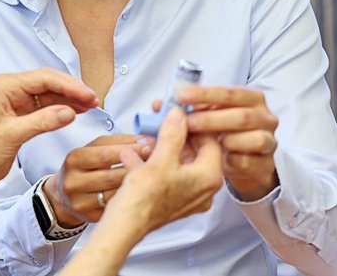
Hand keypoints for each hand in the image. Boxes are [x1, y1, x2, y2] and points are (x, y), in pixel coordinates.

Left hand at [0, 68, 98, 192]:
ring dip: (70, 97)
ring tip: (91, 104)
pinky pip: (47, 104)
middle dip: (72, 89)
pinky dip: (63, 106)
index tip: (86, 94)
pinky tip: (78, 110)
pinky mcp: (23, 111)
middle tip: (93, 99)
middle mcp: (10, 88)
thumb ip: (42, 121)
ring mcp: (17, 99)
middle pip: (49, 81)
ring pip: (50, 92)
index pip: (42, 78)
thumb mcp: (13, 136)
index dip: (68, 85)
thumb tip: (69, 111)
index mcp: (4, 87)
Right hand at [44, 135, 152, 225]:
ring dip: (138, 183)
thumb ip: (116, 143)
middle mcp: (74, 181)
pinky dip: (131, 197)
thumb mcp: (92, 149)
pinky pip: (117, 206)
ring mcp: (81, 202)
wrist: (64, 194)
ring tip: (153, 175)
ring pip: (117, 192)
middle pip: (113, 175)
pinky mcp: (90, 217)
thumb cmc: (84, 167)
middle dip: (138, 166)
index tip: (150, 144)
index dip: (130, 149)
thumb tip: (144, 140)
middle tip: (157, 160)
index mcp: (74, 159)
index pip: (105, 154)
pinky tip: (141, 190)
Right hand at [108, 107, 223, 234]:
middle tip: (161, 118)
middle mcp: (203, 188)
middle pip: (195, 150)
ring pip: (179, 161)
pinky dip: (153, 161)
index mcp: (208, 177)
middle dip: (175, 132)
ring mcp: (187, 195)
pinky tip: (135, 154)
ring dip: (162, 145)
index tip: (181, 111)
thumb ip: (173, 133)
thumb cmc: (145, 198)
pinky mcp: (171, 198)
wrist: (126, 225)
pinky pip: (167, 173)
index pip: (211, 140)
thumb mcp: (161, 158)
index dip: (194, 122)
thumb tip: (179, 115)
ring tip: (146, 135)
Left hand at [178, 85, 279, 200]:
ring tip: (203, 143)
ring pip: (253, 138)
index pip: (229, 93)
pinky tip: (219, 160)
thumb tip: (158, 105)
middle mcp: (265, 117)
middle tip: (186, 123)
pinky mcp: (266, 164)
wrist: (243, 163)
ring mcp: (269, 141)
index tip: (182, 96)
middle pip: (242, 116)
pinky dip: (232, 160)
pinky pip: (250, 162)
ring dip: (225, 140)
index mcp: (251, 99)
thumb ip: (186, 108)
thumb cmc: (222, 132)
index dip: (205, 94)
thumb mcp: (206, 116)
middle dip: (210, 119)